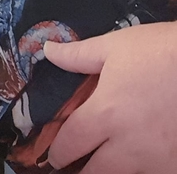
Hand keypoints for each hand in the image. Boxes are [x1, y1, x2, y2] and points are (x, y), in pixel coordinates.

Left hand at [43, 22, 176, 173]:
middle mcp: (129, 143)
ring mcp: (157, 159)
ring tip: (106, 160)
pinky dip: (144, 169)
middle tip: (75, 163)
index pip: (70, 142)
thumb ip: (76, 55)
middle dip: (81, 169)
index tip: (53, 155)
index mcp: (106, 113)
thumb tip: (48, 50)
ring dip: (112, 170)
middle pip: (95, 172)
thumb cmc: (160, 51)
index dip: (57, 151)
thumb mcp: (113, 46)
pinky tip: (140, 157)